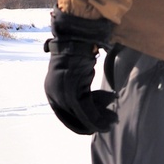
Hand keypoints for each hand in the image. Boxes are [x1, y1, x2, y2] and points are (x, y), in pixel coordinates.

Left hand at [43, 9, 116, 134]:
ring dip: (98, 120)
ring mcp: (62, 95)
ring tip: (112, 120)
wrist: (76, 38)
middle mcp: (54, 95)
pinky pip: (86, 110)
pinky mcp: (72, 92)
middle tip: (107, 124)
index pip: (65, 116)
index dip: (81, 123)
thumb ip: (80, 91)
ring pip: (81, 116)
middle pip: (73, 119)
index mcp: (51, 92)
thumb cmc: (78, 53)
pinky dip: (98, 116)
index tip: (96, 125)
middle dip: (91, 124)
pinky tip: (109, 118)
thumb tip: (91, 106)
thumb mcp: (76, 77)